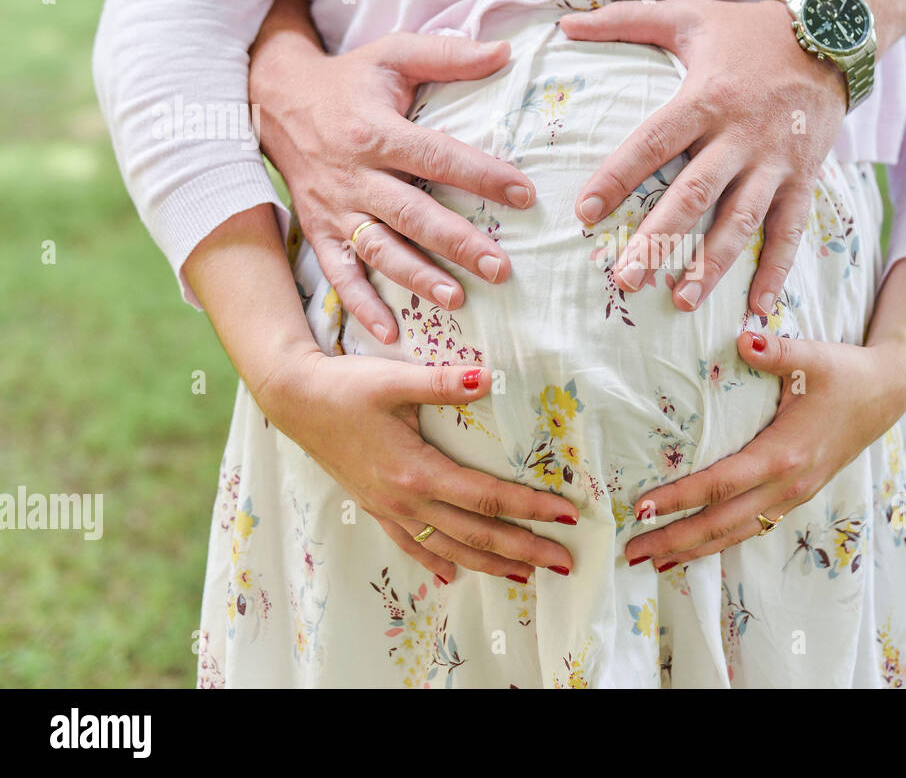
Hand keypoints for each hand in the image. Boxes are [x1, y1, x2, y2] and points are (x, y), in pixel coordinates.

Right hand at [250, 29, 535, 343]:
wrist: (273, 97)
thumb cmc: (349, 78)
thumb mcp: (393, 53)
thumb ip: (448, 54)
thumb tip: (504, 53)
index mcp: (375, 131)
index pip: (436, 156)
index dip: (481, 175)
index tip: (524, 194)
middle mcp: (354, 175)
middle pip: (411, 214)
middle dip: (457, 243)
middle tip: (501, 268)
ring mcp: (335, 208)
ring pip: (379, 249)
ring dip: (417, 277)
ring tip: (457, 300)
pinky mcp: (319, 230)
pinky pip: (339, 274)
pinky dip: (361, 305)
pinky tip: (391, 333)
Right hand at [251, 349, 578, 584]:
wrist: (293, 399)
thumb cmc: (344, 387)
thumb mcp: (396, 380)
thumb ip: (444, 382)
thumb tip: (488, 377)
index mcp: (417, 472)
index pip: (487, 497)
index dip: (530, 507)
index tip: (566, 513)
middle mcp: (405, 500)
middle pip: (476, 534)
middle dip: (524, 549)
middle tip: (565, 561)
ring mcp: (388, 509)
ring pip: (448, 548)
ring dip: (490, 564)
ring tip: (527, 575)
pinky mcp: (374, 507)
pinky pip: (410, 546)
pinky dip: (436, 562)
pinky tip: (452, 575)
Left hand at [559, 0, 846, 314]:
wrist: (832, 35)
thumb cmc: (748, 30)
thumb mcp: (687, 15)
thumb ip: (624, 19)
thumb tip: (563, 22)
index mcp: (705, 98)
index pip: (652, 143)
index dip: (617, 178)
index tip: (585, 214)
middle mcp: (740, 135)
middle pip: (694, 194)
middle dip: (660, 240)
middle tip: (626, 280)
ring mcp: (775, 162)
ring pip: (741, 221)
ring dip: (712, 264)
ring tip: (682, 302)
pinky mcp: (804, 178)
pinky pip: (791, 230)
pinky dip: (777, 270)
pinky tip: (758, 308)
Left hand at [622, 331, 905, 569]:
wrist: (888, 391)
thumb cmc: (846, 373)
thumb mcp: (813, 356)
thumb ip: (776, 351)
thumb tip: (744, 339)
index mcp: (783, 454)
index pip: (719, 484)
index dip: (679, 499)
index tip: (642, 507)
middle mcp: (787, 484)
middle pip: (722, 522)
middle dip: (675, 539)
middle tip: (632, 552)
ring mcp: (794, 494)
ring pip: (738, 533)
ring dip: (695, 549)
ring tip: (655, 561)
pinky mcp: (798, 494)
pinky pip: (754, 527)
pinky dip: (722, 542)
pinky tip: (699, 547)